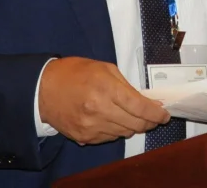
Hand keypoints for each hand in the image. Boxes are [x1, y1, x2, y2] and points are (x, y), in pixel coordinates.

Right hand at [37, 57, 171, 144]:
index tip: (164, 114)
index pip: (140, 107)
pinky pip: (109, 138)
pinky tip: (112, 119)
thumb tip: (149, 102)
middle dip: (149, 122)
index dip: (157, 113)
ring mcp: (90, 126)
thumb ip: (127, 86)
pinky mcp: (83, 137)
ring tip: (130, 115)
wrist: (42, 89)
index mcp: (105, 88)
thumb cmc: (75, 73)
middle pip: (136, 124)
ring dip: (132, 126)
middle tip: (154, 117)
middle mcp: (99, 110)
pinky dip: (116, 130)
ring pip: (124, 133)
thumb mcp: (105, 68)